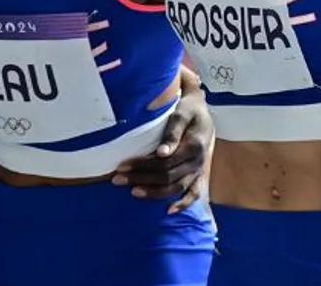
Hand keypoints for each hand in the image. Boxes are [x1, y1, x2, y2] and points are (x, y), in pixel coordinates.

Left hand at [112, 92, 213, 213]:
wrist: (202, 110)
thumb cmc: (188, 109)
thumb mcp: (181, 114)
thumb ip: (172, 132)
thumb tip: (161, 153)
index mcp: (193, 147)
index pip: (164, 162)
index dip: (142, 166)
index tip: (121, 166)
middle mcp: (197, 162)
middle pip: (167, 177)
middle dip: (141, 179)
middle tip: (117, 180)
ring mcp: (199, 170)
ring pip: (176, 187)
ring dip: (154, 192)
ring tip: (133, 192)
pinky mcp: (199, 174)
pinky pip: (194, 193)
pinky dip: (184, 204)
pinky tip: (169, 211)